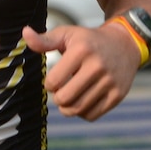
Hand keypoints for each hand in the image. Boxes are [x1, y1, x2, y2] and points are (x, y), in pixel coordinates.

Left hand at [23, 21, 138, 120]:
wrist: (125, 44)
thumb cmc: (89, 41)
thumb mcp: (68, 34)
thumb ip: (45, 40)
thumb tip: (25, 34)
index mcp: (82, 50)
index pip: (53, 82)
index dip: (50, 84)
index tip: (55, 79)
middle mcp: (98, 66)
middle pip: (65, 99)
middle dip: (58, 98)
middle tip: (61, 91)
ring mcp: (110, 81)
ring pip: (78, 109)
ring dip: (69, 107)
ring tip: (70, 97)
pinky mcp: (118, 94)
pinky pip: (92, 115)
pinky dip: (83, 113)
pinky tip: (84, 100)